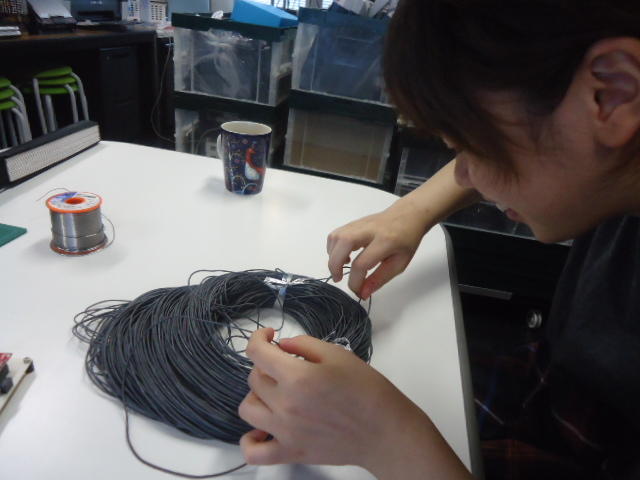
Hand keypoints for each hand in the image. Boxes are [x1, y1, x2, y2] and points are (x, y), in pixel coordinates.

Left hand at [238, 328, 413, 469]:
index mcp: (297, 377)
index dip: (258, 337)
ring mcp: (285, 432)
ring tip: (276, 393)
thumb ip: (304, 344)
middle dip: (266, 366)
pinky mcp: (291, 453)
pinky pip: (253, 452)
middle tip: (286, 365)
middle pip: (254, 379)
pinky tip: (263, 429)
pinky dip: (251, 440)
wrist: (384, 430)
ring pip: (247, 408)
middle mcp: (285, 404)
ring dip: (257, 396)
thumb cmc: (367, 389)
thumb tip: (280, 345)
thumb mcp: (338, 354)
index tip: (269, 336)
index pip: (257, 353)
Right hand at [327, 200, 429, 298]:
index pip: (362, 263)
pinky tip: (343, 255)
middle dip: (335, 265)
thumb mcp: (399, 263)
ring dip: (332, 256)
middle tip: (338, 278)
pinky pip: (335, 235)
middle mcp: (369, 230)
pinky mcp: (353, 223)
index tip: (357, 290)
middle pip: (343, 244)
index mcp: (385, 241)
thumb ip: (380, 279)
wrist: (407, 215)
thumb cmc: (406, 240)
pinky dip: (333, 248)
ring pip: (335, 237)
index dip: (355, 281)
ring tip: (341, 266)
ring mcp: (359, 224)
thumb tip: (362, 293)